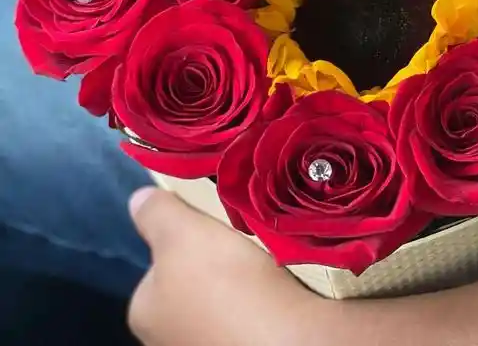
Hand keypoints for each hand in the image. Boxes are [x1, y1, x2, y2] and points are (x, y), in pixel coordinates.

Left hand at [128, 187, 325, 345]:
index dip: (184, 240)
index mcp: (145, 316)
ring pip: (223, 304)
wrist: (286, 338)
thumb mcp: (181, 233)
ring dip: (241, 284)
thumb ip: (157, 213)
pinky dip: (262, 303)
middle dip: (214, 264)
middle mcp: (168, 341)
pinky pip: (250, 318)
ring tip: (263, 260)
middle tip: (239, 240)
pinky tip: (276, 286)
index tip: (212, 227)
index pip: (160, 268)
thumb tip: (138, 199)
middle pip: (192, 285)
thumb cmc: (222, 286)